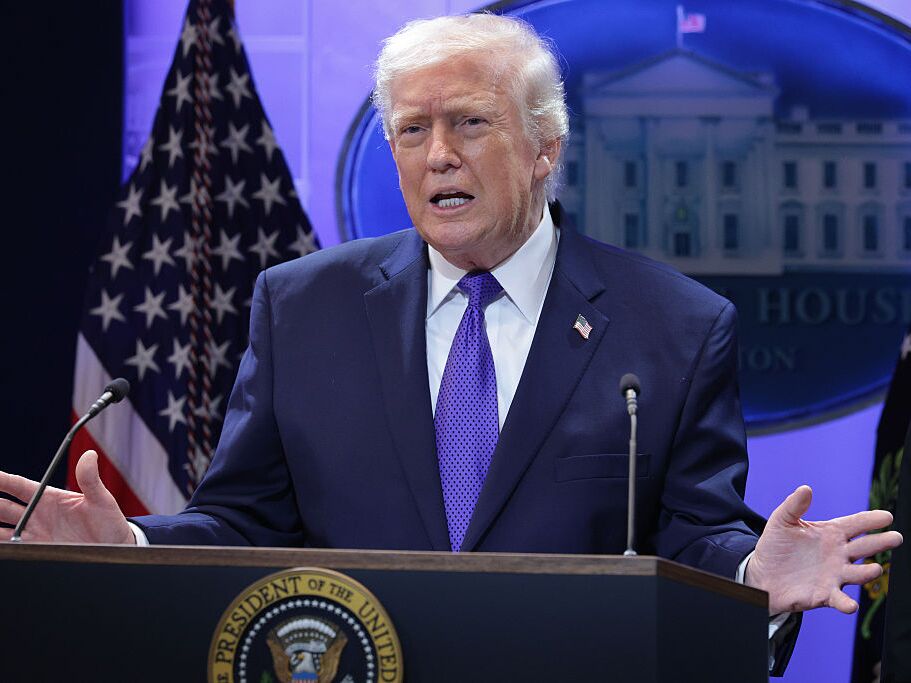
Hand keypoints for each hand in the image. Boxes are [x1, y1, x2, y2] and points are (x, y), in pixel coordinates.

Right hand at [0, 450, 134, 543]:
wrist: (116, 548)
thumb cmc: (110, 523)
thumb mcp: (102, 501)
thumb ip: (91, 480)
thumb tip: (90, 454)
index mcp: (48, 498)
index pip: (15, 486)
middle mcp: (35, 515)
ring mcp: (33, 534)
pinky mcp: (34, 550)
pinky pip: (10, 547)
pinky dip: (1, 545)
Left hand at [745, 485, 902, 613]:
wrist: (762, 574)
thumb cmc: (776, 546)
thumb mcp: (782, 521)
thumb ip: (794, 505)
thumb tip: (806, 488)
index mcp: (830, 534)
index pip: (855, 524)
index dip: (871, 520)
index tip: (887, 516)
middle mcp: (838, 555)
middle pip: (864, 547)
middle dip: (880, 542)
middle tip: (896, 537)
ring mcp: (834, 575)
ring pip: (857, 574)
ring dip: (867, 573)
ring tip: (876, 569)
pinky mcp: (824, 595)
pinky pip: (839, 599)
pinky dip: (846, 604)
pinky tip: (851, 606)